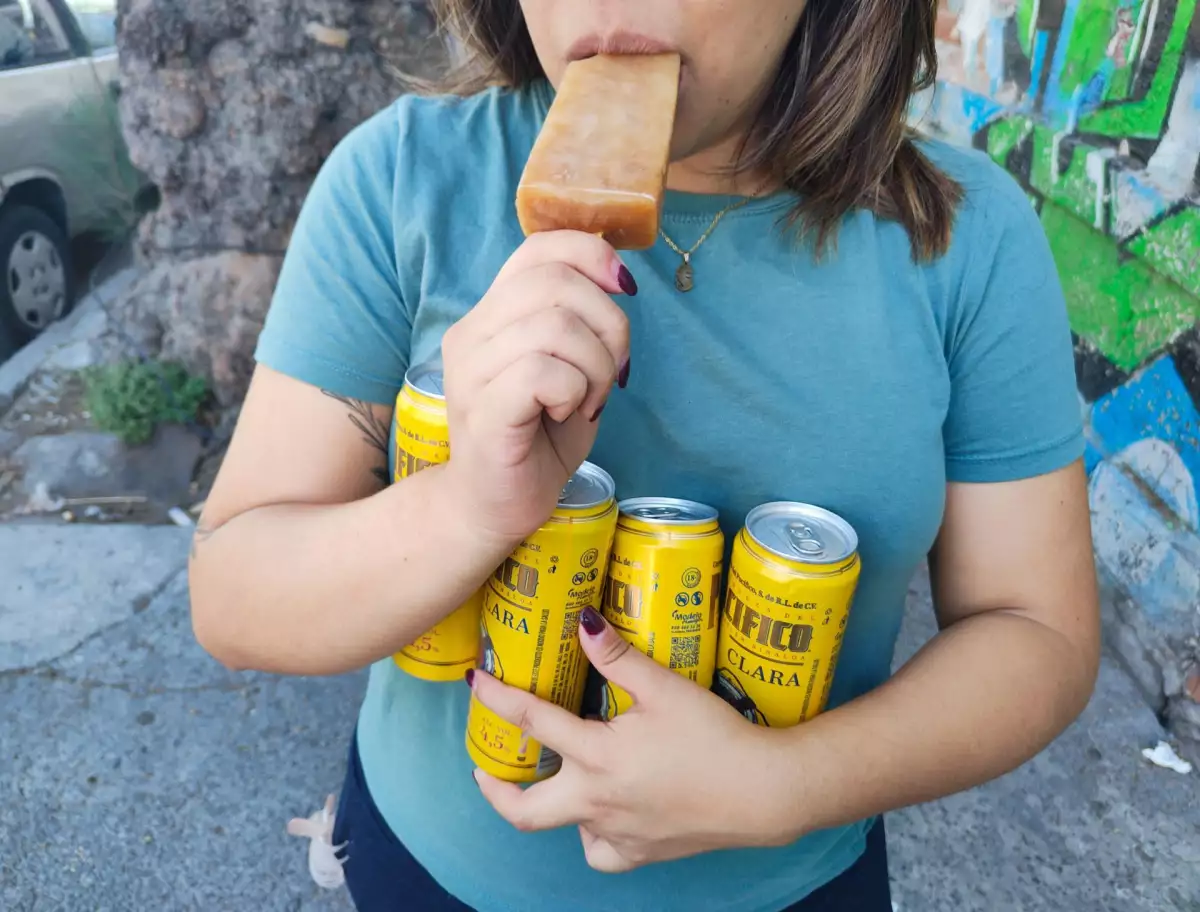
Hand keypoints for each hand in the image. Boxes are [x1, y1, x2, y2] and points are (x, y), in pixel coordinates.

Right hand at [440, 232, 634, 540]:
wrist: (495, 506)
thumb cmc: (538, 437)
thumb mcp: (568, 366)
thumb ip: (580, 321)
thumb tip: (619, 280)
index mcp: (491, 314)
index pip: (539, 248)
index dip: (592, 254)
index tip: (624, 291)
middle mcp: (471, 333)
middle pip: (554, 282)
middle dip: (608, 324)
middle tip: (612, 372)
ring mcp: (470, 372)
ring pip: (554, 326)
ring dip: (595, 366)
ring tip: (588, 399)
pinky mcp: (482, 411)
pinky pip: (542, 373)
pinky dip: (574, 392)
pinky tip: (567, 414)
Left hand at [467, 607, 787, 871]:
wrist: (763, 792)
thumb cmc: (716, 737)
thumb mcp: (664, 687)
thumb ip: (617, 657)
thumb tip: (582, 620)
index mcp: (598, 757)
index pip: (532, 722)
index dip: (496, 698)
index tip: (476, 681)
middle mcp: (597, 801)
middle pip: (523, 810)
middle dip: (496, 789)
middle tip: (487, 769)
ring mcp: (617, 833)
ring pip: (565, 827)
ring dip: (555, 804)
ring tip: (561, 777)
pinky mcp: (641, 853)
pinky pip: (601, 850)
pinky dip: (594, 834)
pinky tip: (605, 812)